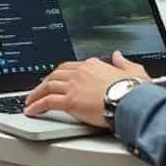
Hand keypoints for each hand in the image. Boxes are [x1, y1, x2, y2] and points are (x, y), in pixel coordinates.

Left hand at [24, 52, 149, 127]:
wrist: (133, 102)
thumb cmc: (135, 91)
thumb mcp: (133, 70)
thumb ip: (122, 62)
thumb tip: (118, 55)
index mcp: (92, 66)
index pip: (70, 68)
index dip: (61, 74)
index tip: (56, 80)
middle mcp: (80, 73)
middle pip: (55, 75)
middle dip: (44, 82)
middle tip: (38, 89)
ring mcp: (73, 86)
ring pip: (47, 86)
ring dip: (36, 94)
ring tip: (30, 101)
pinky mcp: (70, 101)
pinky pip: (48, 102)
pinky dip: (37, 105)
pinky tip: (32, 110)